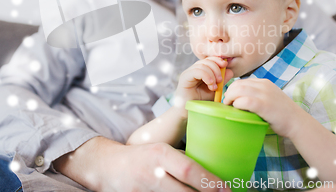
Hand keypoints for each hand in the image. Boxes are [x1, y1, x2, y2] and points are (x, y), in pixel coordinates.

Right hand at [54, 136, 231, 191]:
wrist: (108, 167)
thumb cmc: (141, 156)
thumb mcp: (161, 149)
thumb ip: (181, 159)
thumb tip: (211, 170)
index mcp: (160, 154)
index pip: (189, 170)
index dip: (210, 182)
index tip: (227, 189)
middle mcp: (153, 172)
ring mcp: (144, 190)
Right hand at [174, 57, 233, 105]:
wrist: (188, 112)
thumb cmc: (200, 102)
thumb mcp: (214, 90)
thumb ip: (222, 81)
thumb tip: (230, 71)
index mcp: (200, 71)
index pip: (209, 60)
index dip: (217, 60)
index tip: (225, 65)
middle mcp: (193, 70)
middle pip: (206, 61)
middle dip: (216, 68)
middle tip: (220, 80)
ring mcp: (188, 73)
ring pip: (202, 65)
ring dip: (212, 74)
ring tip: (214, 86)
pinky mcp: (184, 77)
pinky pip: (196, 71)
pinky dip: (206, 75)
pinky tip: (210, 84)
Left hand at [222, 78, 306, 137]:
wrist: (297, 122)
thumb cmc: (282, 113)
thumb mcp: (269, 98)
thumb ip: (257, 95)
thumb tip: (239, 99)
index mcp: (264, 83)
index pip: (242, 81)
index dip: (232, 89)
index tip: (229, 98)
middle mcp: (264, 86)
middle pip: (238, 84)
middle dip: (229, 93)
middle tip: (227, 103)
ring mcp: (264, 94)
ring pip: (238, 90)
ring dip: (230, 98)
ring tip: (229, 106)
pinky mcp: (263, 105)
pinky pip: (244, 101)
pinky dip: (237, 104)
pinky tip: (237, 109)